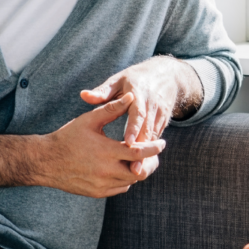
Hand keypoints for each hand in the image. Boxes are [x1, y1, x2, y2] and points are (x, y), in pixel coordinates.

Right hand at [42, 92, 164, 197]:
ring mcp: (102, 185)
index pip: (140, 153)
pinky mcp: (97, 193)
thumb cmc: (67, 137)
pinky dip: (126, 179)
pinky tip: (125, 167)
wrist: (45, 161)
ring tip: (140, 158)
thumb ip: (112, 109)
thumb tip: (132, 97)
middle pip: (141, 172)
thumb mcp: (89, 120)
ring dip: (138, 170)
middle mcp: (106, 171)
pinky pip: (120, 188)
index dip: (154, 148)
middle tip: (154, 153)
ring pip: (131, 181)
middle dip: (151, 162)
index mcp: (107, 152)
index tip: (163, 142)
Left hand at [81, 56, 197, 173]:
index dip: (134, 128)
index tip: (126, 143)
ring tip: (138, 173)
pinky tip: (143, 166)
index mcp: (140, 93)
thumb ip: (102, 92)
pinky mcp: (163, 122)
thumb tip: (84, 96)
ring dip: (147, 156)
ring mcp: (160, 114)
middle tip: (133, 169)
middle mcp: (152, 105)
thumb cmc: (134, 79)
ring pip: (154, 137)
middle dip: (142, 150)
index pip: (137, 113)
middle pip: (148, 130)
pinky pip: (156, 138)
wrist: (164, 75)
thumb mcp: (118, 81)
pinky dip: (151, 152)